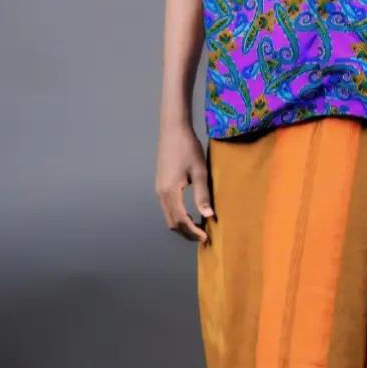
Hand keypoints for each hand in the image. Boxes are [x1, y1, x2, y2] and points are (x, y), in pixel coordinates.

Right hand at [155, 123, 214, 244]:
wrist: (173, 130)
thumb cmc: (188, 148)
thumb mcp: (199, 171)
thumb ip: (202, 194)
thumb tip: (208, 215)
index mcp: (170, 192)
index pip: (181, 220)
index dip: (193, 232)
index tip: (206, 237)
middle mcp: (161, 193)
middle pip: (172, 222)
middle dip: (186, 233)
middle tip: (203, 237)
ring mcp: (158, 189)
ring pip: (168, 216)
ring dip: (182, 225)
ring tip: (198, 228)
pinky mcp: (160, 184)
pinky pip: (167, 207)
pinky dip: (177, 216)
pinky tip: (190, 213)